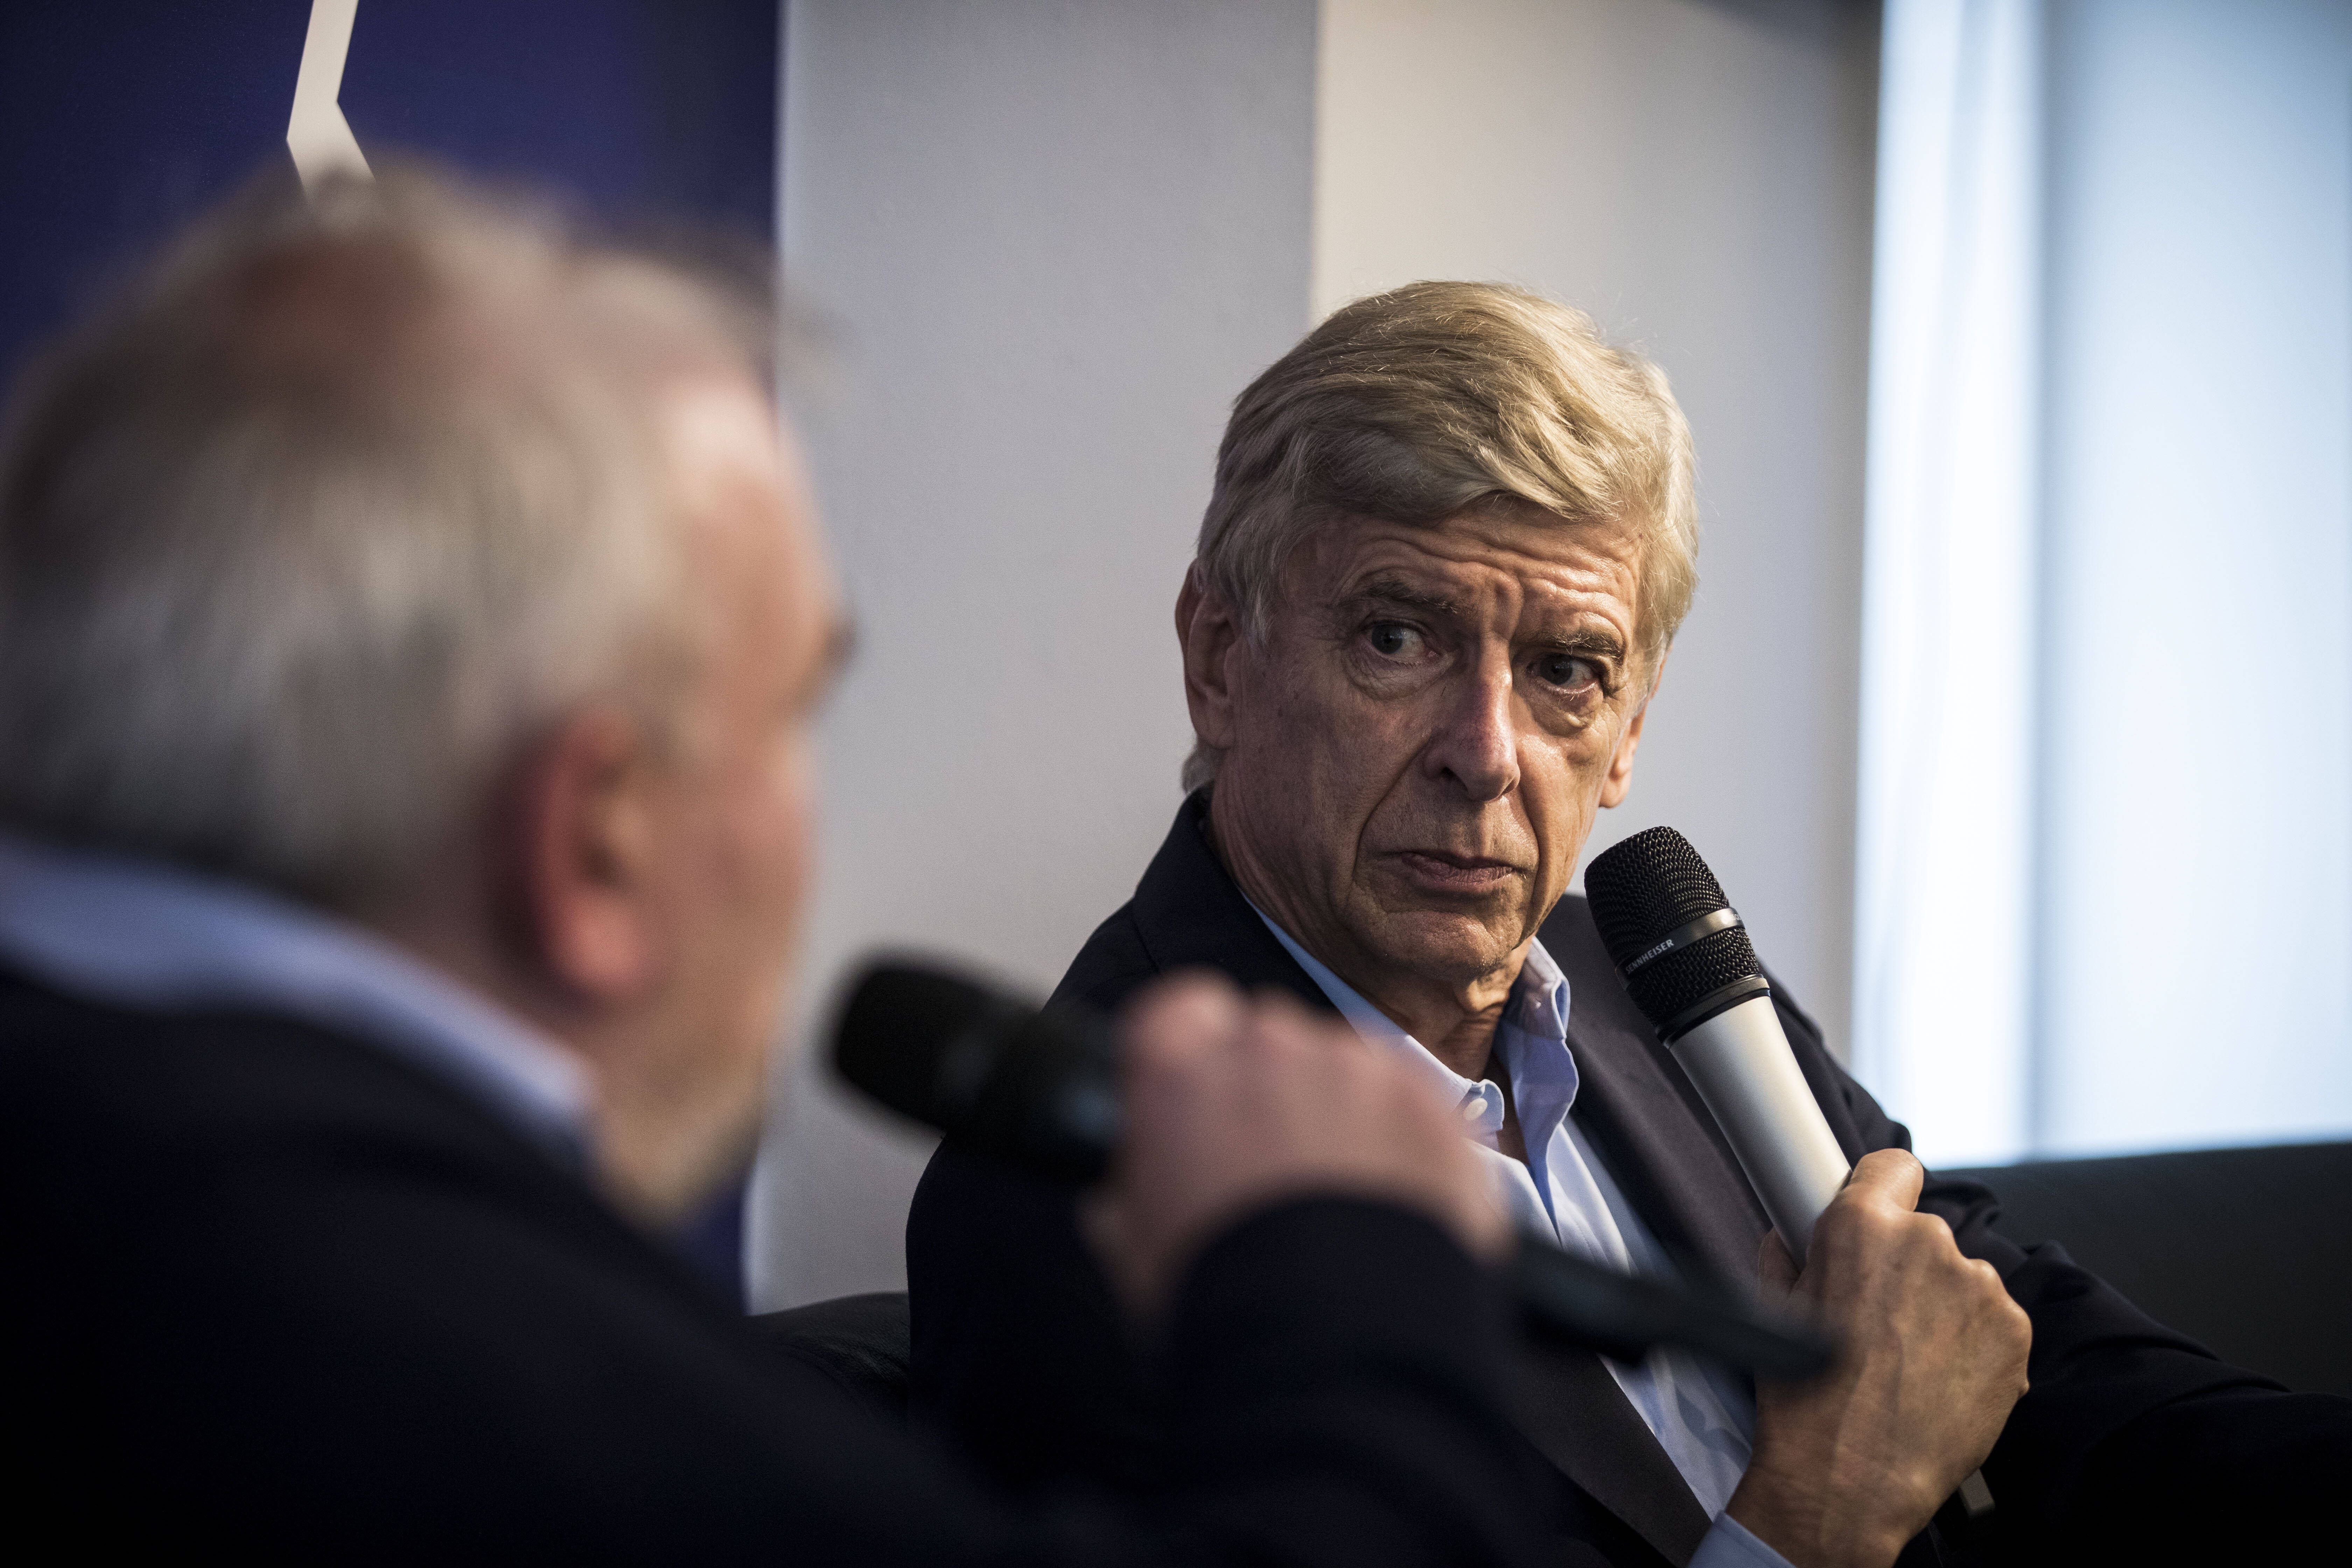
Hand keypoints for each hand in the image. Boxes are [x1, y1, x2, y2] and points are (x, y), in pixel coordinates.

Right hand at [1082, 972, 1506, 1316]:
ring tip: (1341, 1199)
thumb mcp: (1133, 1249)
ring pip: (1344, 1063)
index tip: (1203, 1091)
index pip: (1182, 1009)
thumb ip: (1129, 1185)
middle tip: (1274, 1166)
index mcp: (1178, 1073)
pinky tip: (1391, 1202)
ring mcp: (1357, 1070)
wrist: (1336, 1358)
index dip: (1193, 1050)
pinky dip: (1404, 1137)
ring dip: (1340, 1109)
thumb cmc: (1225, 1305)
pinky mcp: (1431, 1104)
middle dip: (1269, 1088)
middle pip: (1267, 1037)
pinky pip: (1411, 1097)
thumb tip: (1132, 1177)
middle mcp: (1267, 1050)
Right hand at [1726, 1149, 2030, 1567]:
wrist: (1850, 1476)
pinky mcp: (2015, 1333)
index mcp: (1862, 1225)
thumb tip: (1786, 1240)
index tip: (1883, 1219)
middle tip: (1882, 1318)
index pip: (1894, 1166)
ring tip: (1913, 1361)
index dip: (1885, 1191)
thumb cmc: (1806, 1398)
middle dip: (1908, 1267)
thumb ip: (1788, 1258)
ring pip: (1964, 1280)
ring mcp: (1979, 1288)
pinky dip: (1976, 1344)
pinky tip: (1943, 1380)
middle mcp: (1928, 1242)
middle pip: (1927, 1233)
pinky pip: (1995, 1321)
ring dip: (1944, 1307)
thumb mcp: (1777, 1311)